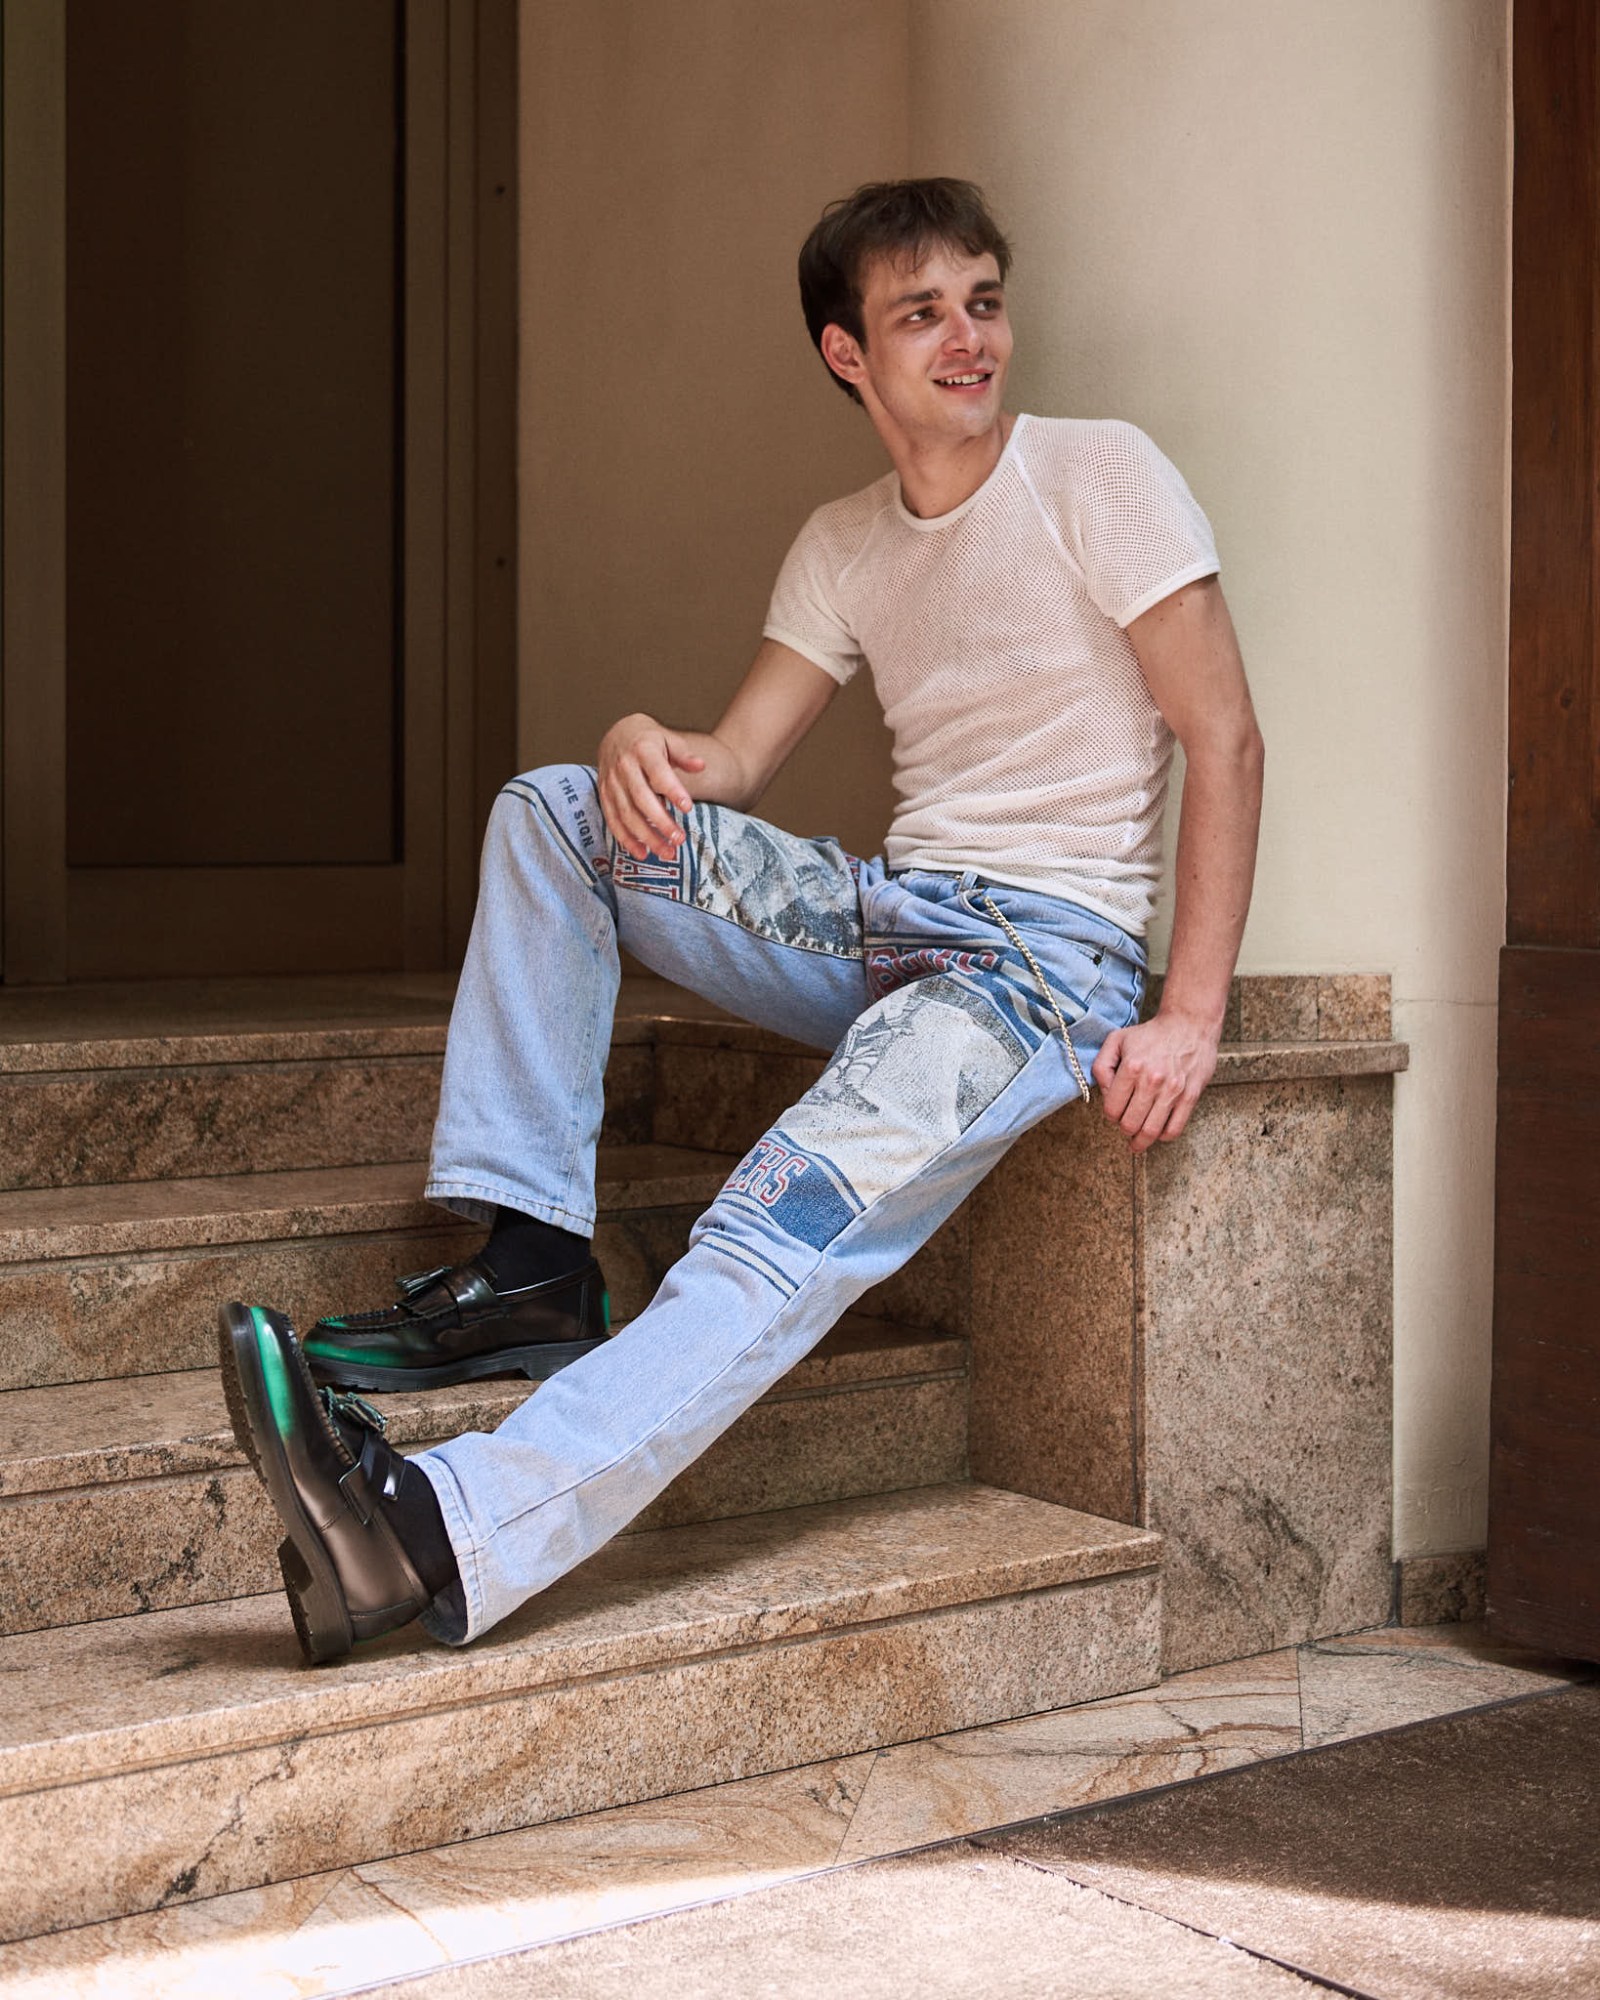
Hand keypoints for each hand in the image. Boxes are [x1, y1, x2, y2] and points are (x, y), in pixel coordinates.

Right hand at [597, 714, 706, 860]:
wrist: (617, 735)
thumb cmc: (649, 740)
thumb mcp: (668, 739)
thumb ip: (684, 754)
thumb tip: (701, 765)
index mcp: (643, 750)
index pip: (659, 773)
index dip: (673, 791)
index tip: (688, 808)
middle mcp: (624, 766)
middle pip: (641, 798)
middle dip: (660, 822)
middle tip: (679, 839)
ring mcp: (611, 782)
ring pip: (627, 814)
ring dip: (646, 836)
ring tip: (667, 852)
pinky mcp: (604, 795)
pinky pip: (613, 820)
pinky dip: (626, 839)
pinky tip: (642, 852)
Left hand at [1090, 1009, 1219, 1152]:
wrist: (1189, 1024)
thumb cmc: (1150, 1034)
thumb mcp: (1116, 1040)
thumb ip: (1102, 1066)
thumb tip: (1104, 1093)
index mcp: (1131, 1068)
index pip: (1112, 1110)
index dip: (1110, 1114)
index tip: (1115, 1111)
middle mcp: (1152, 1081)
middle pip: (1130, 1124)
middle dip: (1124, 1128)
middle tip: (1127, 1124)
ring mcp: (1173, 1091)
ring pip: (1151, 1131)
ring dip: (1141, 1140)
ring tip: (1138, 1141)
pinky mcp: (1190, 1096)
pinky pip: (1174, 1129)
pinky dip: (1163, 1136)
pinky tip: (1158, 1132)